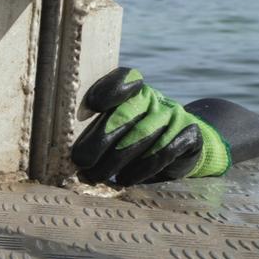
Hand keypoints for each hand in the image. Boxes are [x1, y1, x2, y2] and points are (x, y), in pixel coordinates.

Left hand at [71, 67, 230, 184]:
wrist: (182, 149)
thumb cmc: (135, 139)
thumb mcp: (119, 127)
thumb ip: (98, 128)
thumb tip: (69, 149)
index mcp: (134, 91)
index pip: (124, 78)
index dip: (109, 89)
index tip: (92, 105)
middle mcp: (154, 99)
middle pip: (125, 114)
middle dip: (100, 139)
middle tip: (80, 161)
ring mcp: (174, 115)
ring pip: (142, 136)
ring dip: (116, 160)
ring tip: (95, 176)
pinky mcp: (189, 134)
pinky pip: (163, 151)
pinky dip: (142, 168)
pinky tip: (125, 180)